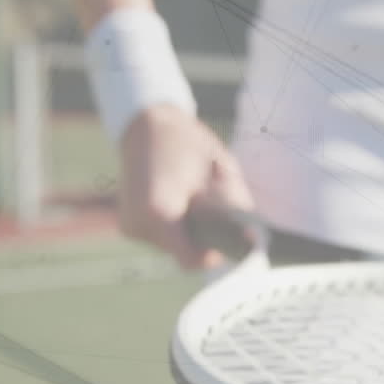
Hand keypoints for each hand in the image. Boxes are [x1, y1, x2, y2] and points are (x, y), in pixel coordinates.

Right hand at [116, 105, 253, 269]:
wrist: (147, 124)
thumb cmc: (189, 143)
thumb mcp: (224, 173)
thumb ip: (238, 210)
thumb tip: (255, 242)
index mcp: (159, 212)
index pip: (192, 260)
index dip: (213, 253)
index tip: (225, 235)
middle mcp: (139, 224)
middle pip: (183, 253)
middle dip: (200, 236)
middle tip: (206, 204)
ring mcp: (130, 225)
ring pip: (172, 246)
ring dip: (187, 230)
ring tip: (189, 198)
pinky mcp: (128, 224)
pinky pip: (160, 238)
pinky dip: (173, 226)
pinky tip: (175, 201)